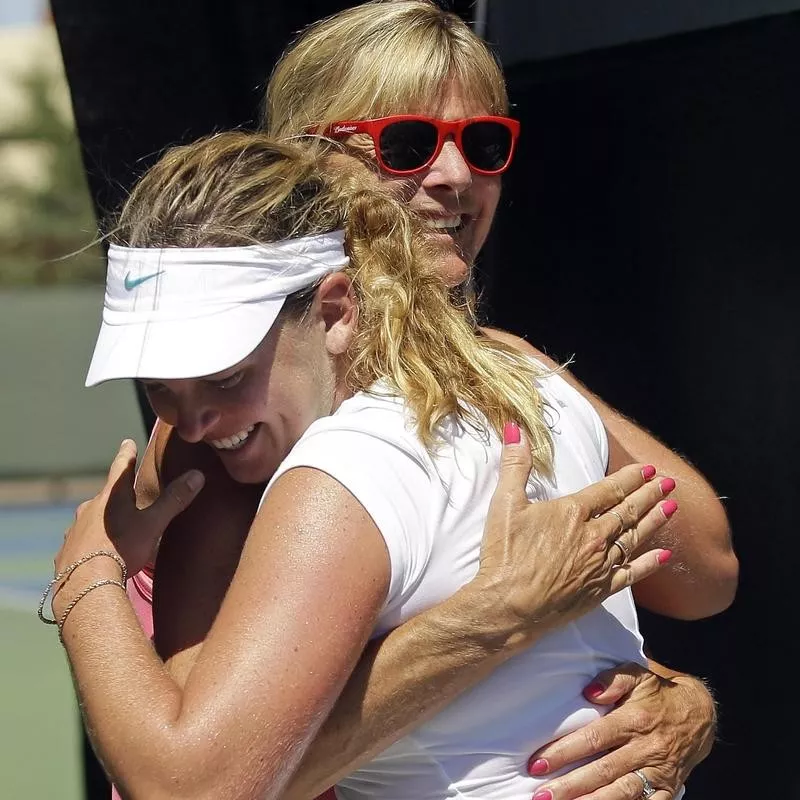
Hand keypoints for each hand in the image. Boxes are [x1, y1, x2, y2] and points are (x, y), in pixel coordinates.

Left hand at [55, 439, 204, 583]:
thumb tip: (197, 475)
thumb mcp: (153, 524)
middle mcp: (88, 509)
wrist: (86, 583)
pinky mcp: (66, 552)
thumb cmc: (122, 549)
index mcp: (111, 498)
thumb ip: (174, 500)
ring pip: (91, 520)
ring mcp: (74, 530)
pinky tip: (97, 555)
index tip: (127, 442)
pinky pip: (81, 542)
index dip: (127, 454)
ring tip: (114, 532)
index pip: (121, 468)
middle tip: (127, 498)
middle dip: (116, 496)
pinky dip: (90, 544)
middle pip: (105, 496)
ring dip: (102, 522)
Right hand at [472, 423, 676, 647]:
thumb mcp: (505, 503)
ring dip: (654, 521)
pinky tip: (663, 556)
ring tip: (671, 507)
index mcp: (572, 512)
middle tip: (668, 482)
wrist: (507, 605)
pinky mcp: (599, 590)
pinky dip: (649, 564)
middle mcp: (593, 536)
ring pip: (634, 538)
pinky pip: (631, 574)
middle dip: (650, 494)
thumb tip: (515, 428)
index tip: (647, 469)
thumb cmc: (504, 555)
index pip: (609, 489)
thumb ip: (515, 464)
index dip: (630, 478)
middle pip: (627, 511)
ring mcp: (600, 564)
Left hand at [526, 662, 715, 798]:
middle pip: (603, 771)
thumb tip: (588, 692)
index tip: (538, 764)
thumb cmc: (657, 693)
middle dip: (571, 786)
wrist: (699, 715)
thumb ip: (612, 680)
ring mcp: (658, 772)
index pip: (594, 739)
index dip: (565, 752)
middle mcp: (646, 749)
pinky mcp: (668, 789)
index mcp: (634, 720)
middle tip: (542, 795)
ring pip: (622, 793)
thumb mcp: (637, 675)